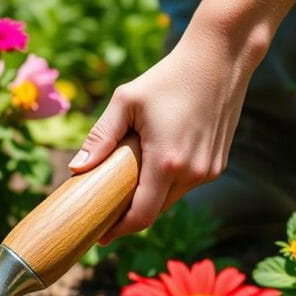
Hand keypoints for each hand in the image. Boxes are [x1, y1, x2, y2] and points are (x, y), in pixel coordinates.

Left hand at [69, 24, 268, 243]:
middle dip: (129, 215)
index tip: (100, 235)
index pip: (141, 216)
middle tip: (104, 211)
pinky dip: (167, 184)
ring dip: (149, 198)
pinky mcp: (217, 165)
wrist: (219, 60)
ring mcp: (208, 171)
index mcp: (166, 161)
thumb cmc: (167, 77)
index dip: (119, 230)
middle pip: (155, 211)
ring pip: (171, 200)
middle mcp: (192, 172)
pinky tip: (153, 170)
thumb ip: (101, 137)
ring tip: (125, 187)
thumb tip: (76, 168)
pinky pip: (186, 186)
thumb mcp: (126, 100)